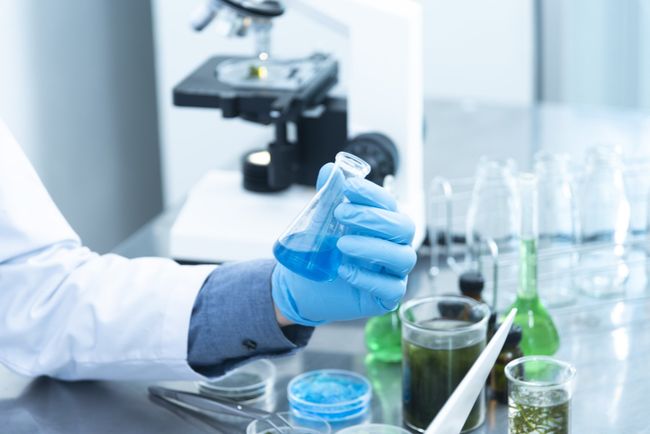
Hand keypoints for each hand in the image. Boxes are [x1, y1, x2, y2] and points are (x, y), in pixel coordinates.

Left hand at [271, 163, 416, 326]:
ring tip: (341, 244)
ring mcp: (394, 272)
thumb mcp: (320, 222)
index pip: (389, 203)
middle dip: (373, 218)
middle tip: (340, 214)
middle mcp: (394, 246)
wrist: (304, 287)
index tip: (348, 186)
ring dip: (372, 247)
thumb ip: (327, 196)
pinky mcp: (387, 297)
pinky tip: (344, 270)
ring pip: (402, 257)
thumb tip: (330, 170)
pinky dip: (368, 278)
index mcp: (383, 224)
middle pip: (404, 227)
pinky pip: (391, 288)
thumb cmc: (322, 252)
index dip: (371, 193)